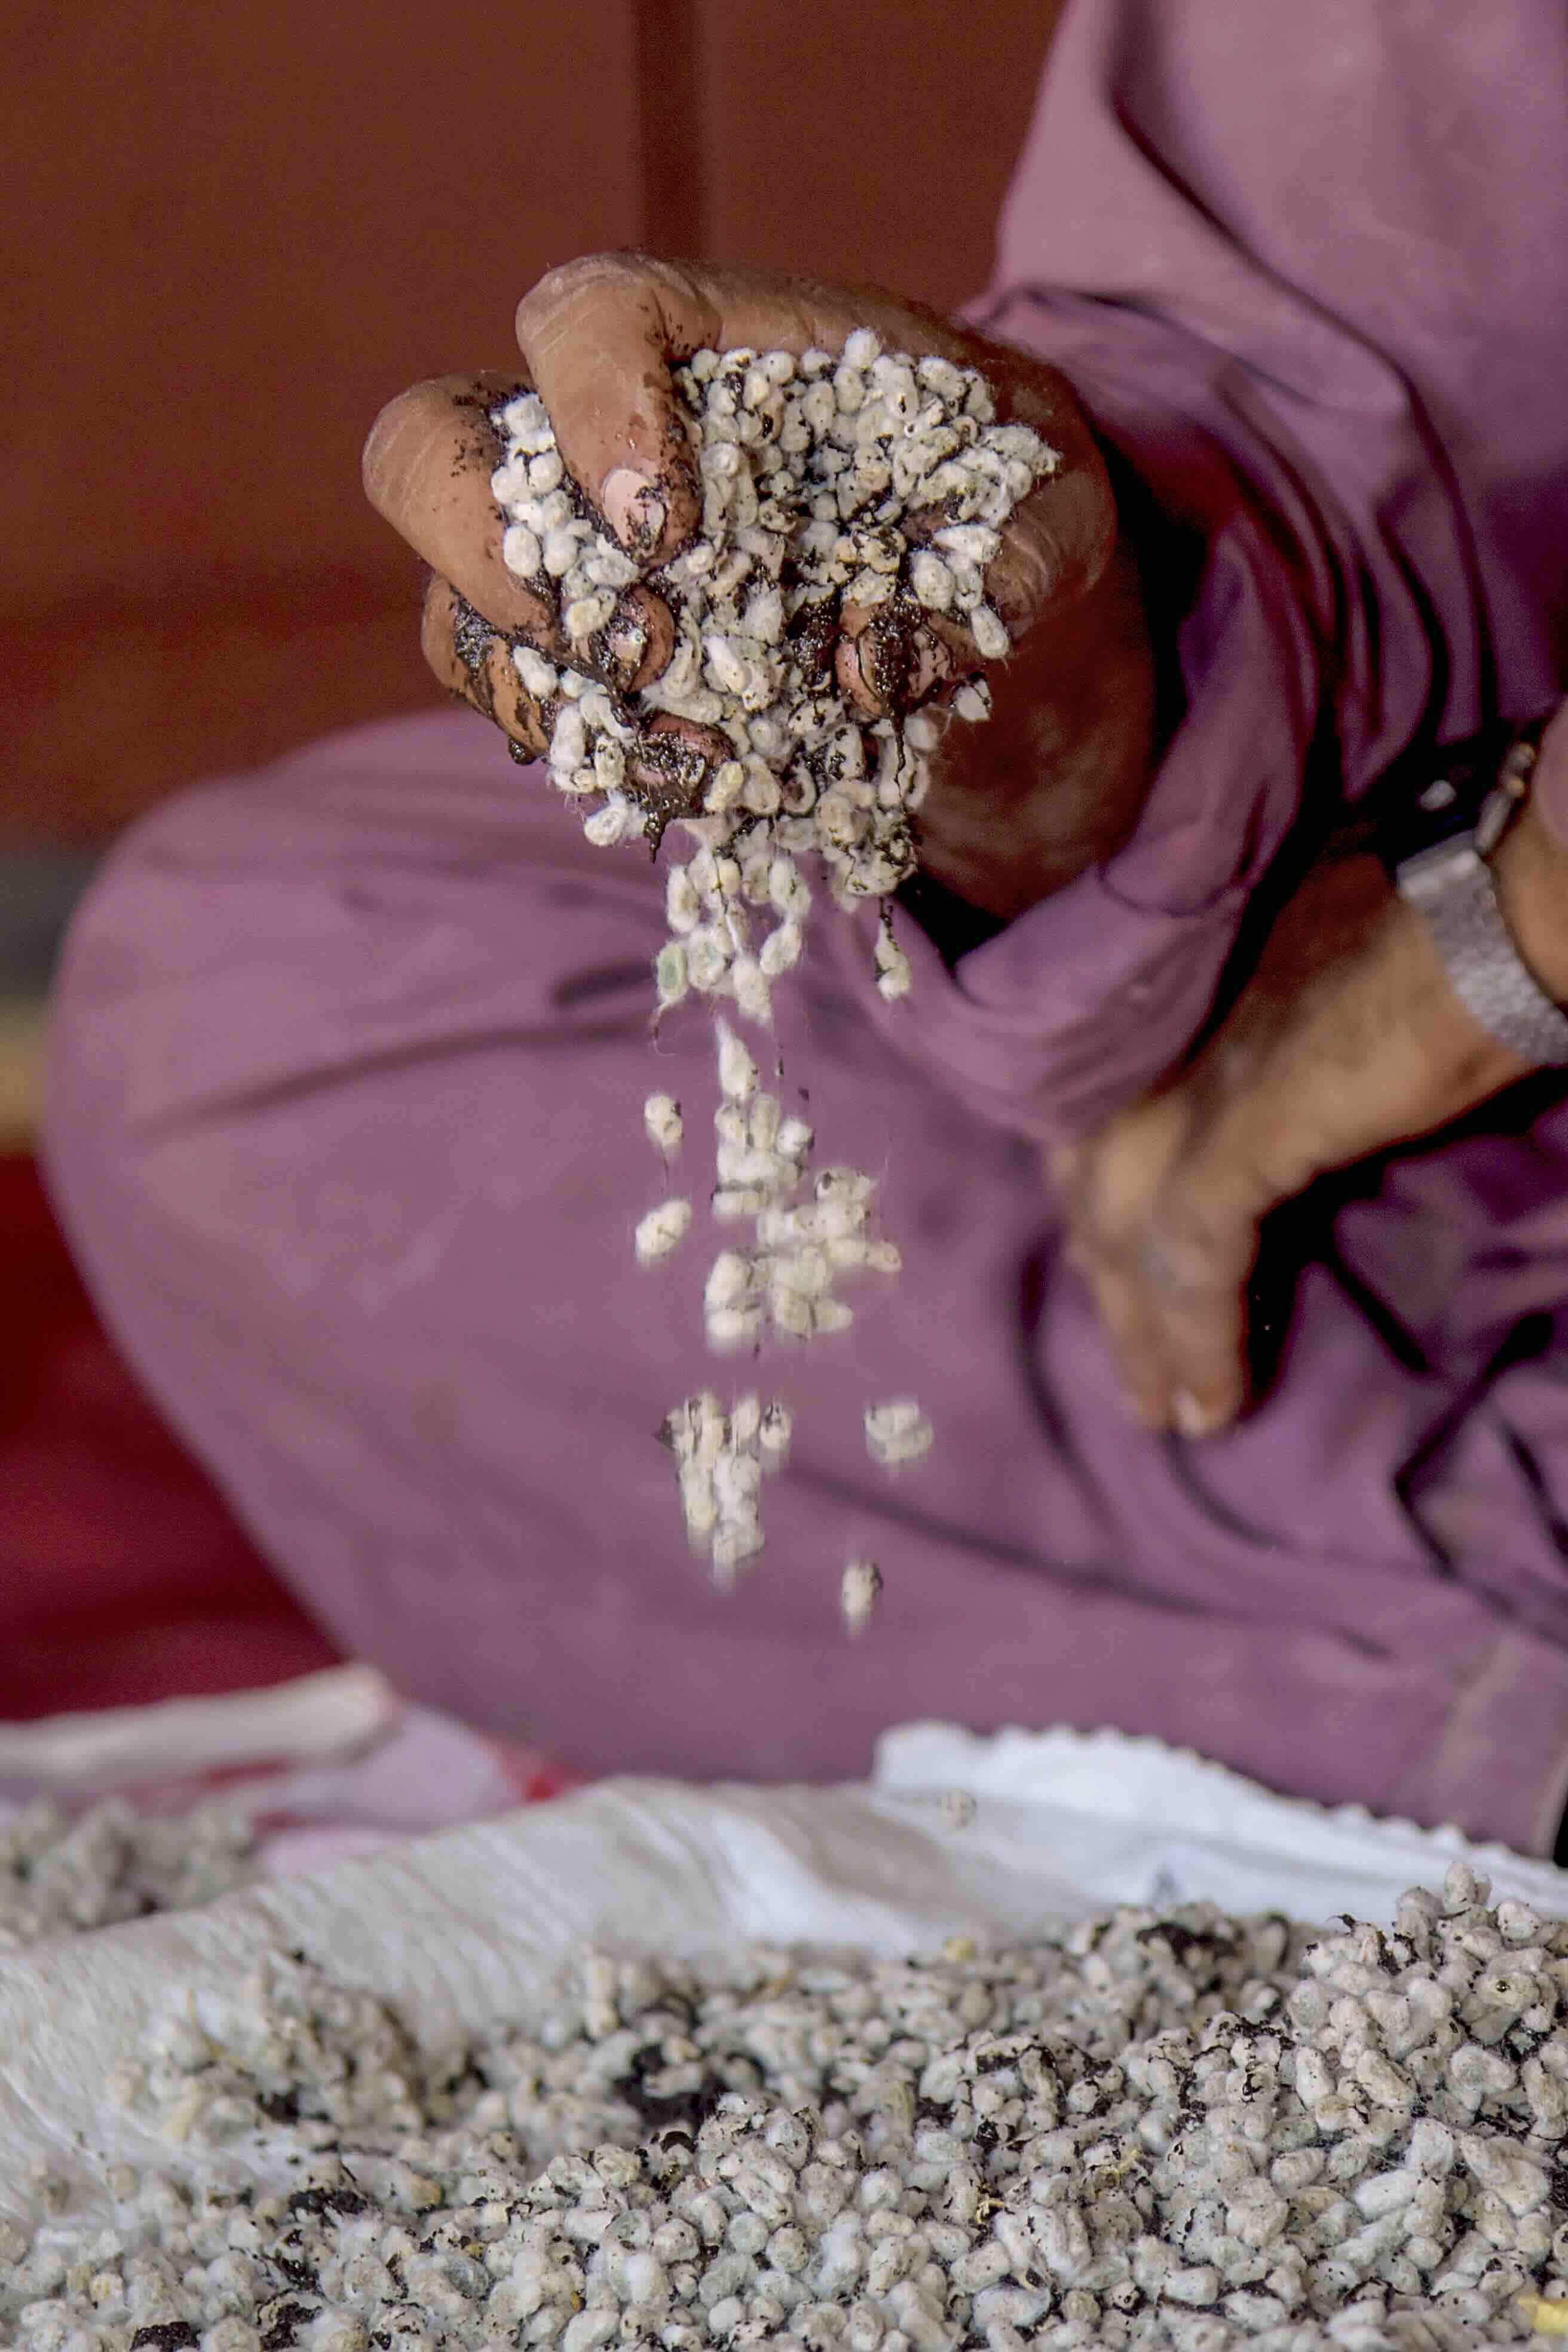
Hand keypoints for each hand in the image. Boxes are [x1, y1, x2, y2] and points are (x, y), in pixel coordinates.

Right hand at [361, 253, 1155, 918]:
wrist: (981, 589)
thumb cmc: (1002, 494)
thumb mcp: (1053, 502)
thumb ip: (1011, 556)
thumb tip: (878, 661)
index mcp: (697, 338)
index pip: (580, 317)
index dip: (590, 409)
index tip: (665, 525)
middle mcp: (588, 439)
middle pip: (427, 452)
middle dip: (502, 561)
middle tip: (651, 650)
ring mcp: (566, 562)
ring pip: (453, 613)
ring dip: (552, 697)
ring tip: (705, 758)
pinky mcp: (586, 672)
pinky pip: (529, 716)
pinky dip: (606, 763)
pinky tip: (712, 786)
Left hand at [1053, 701, 1567, 1435]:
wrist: (1500, 886)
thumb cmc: (1442, 912)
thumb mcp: (1321, 979)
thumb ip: (1274, 1034)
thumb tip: (1277, 1101)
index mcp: (1171, 987)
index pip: (1097, 1108)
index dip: (1097, 1196)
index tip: (1111, 1273)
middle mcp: (1155, 1028)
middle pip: (1094, 1176)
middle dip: (1109, 1285)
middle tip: (1135, 1379)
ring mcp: (1192, 1074)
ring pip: (1125, 1228)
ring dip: (1144, 1336)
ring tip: (1168, 1417)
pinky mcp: (1242, 1123)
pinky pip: (1190, 1254)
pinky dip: (1195, 1336)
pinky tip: (1211, 1403)